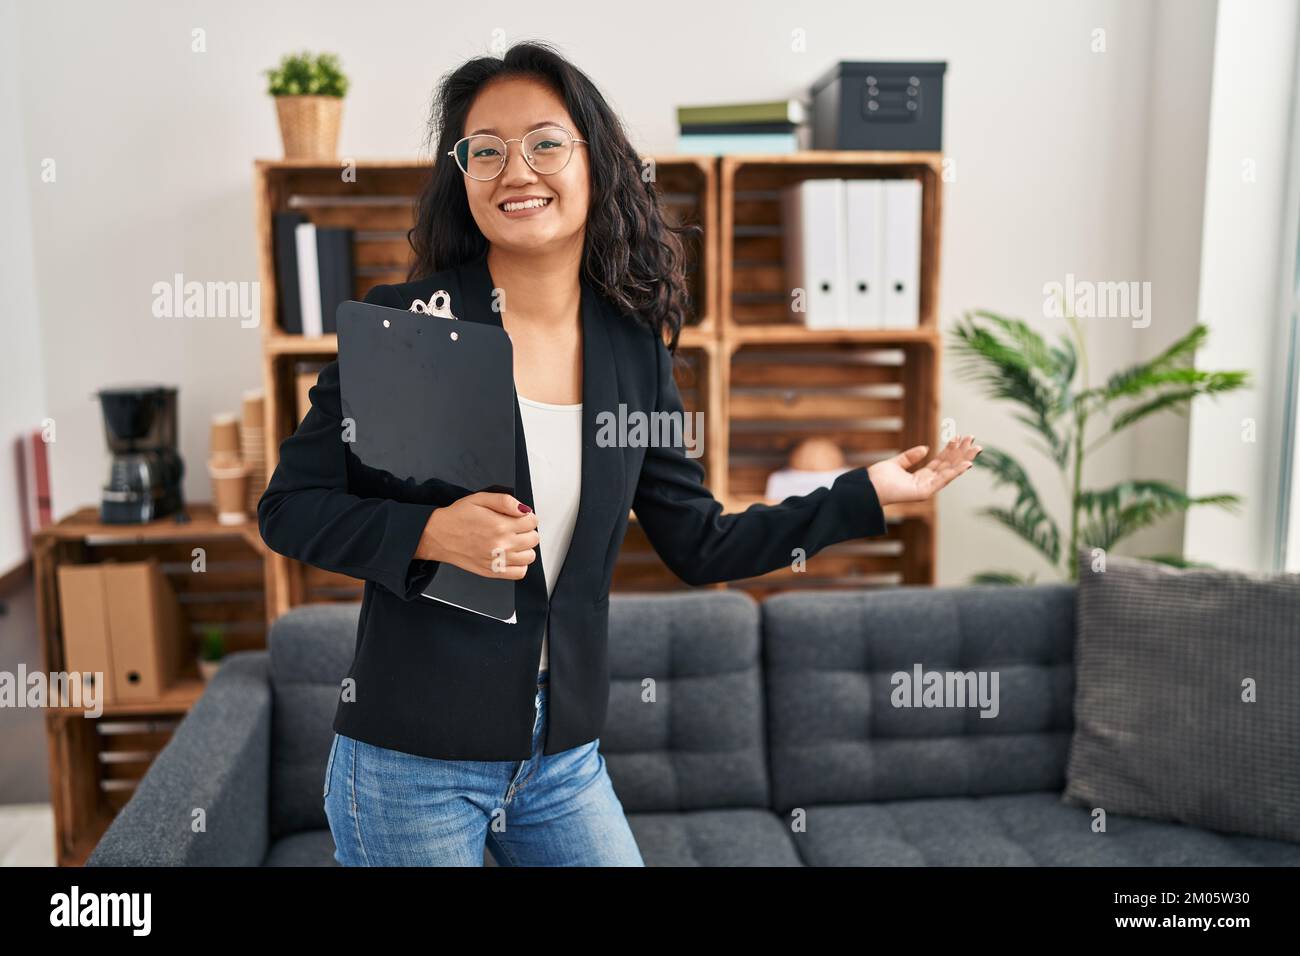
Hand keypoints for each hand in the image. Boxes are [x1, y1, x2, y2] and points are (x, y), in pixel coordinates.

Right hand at [416, 492, 539, 579]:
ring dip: (525, 548)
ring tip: (513, 541)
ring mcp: (498, 560)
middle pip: (533, 539)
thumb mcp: (480, 499)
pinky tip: (511, 556)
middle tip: (514, 528)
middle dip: (527, 531)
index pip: (532, 522)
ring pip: (530, 556)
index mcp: (500, 525)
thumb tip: (523, 509)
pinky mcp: (492, 572)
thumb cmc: (456, 517)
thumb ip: (505, 501)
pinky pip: (519, 572)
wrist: (437, 535)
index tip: (520, 517)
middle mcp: (501, 545)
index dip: (527, 517)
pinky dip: (519, 564)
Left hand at [867, 435, 981, 506]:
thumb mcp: (896, 463)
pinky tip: (967, 463)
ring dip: (963, 459)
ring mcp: (926, 489)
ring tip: (976, 448)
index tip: (959, 437)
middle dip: (961, 452)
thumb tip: (926, 448)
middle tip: (973, 439)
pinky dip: (956, 471)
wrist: (868, 488)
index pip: (940, 462)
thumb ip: (910, 456)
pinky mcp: (925, 492)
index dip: (950, 450)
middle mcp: (926, 483)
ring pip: (949, 471)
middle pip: (948, 465)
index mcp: (920, 477)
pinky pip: (943, 479)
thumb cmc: (878, 479)